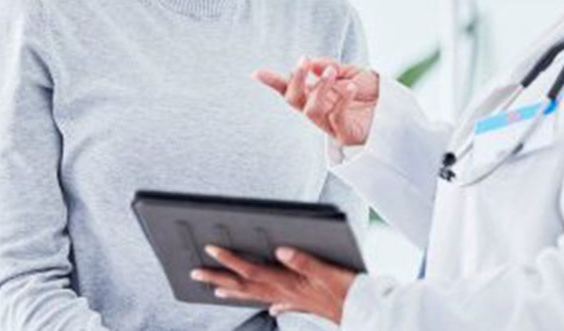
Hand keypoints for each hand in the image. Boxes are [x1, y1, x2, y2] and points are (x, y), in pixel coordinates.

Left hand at [190, 245, 355, 322]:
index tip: (210, 250)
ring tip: (217, 289)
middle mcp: (286, 292)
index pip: (251, 271)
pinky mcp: (305, 304)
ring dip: (235, 291)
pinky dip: (271, 304)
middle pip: (245, 285)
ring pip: (256, 296)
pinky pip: (280, 304)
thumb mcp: (329, 272)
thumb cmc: (349, 292)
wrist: (367, 312)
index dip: (229, 260)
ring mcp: (293, 300)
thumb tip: (281, 250)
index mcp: (288, 282)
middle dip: (219, 278)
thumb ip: (305, 261)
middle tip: (196, 272)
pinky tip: (271, 307)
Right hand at [255, 57, 379, 145]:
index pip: (291, 89)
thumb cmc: (372, 92)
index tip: (258, 73)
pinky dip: (341, 100)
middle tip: (303, 62)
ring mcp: (330, 124)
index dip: (274, 82)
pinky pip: (337, 117)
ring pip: (311, 110)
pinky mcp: (345, 133)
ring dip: (319, 88)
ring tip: (332, 72)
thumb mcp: (351, 72)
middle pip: (295, 100)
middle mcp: (319, 110)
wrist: (396, 108)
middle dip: (295, 80)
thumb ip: (331, 67)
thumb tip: (312, 64)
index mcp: (317, 94)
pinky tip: (351, 88)